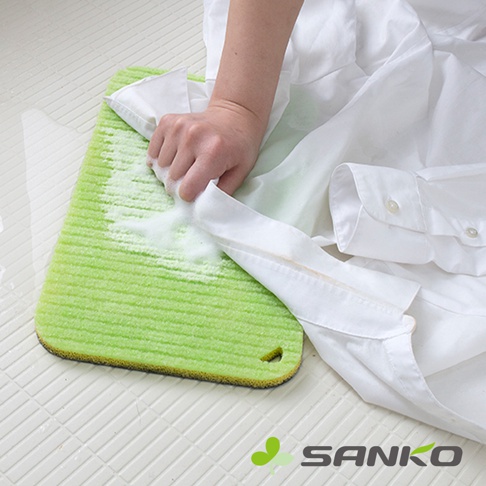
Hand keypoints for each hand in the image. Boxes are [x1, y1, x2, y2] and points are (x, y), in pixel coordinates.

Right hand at [147, 101, 264, 200]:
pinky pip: (153, 150)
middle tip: (192, 178)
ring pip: (160, 165)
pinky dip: (161, 157)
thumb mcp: (240, 172)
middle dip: (180, 184)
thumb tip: (202, 209)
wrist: (235, 114)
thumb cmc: (240, 146)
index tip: (197, 192)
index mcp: (212, 153)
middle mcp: (192, 138)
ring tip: (186, 165)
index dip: (190, 196)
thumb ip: (221, 192)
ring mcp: (178, 127)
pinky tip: (175, 156)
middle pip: (172, 179)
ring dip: (170, 171)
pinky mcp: (167, 121)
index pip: (186, 189)